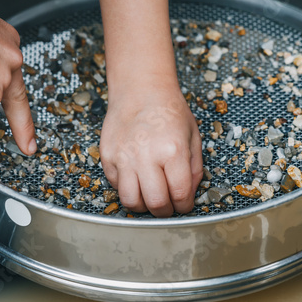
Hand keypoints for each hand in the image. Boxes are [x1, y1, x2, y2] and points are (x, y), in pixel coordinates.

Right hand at [100, 78, 202, 216]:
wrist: (140, 90)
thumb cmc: (169, 111)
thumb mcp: (193, 137)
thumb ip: (194, 170)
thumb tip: (188, 195)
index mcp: (173, 151)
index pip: (180, 195)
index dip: (185, 206)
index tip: (184, 205)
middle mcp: (146, 156)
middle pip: (155, 204)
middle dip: (165, 211)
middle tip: (169, 206)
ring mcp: (123, 157)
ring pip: (131, 201)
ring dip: (144, 206)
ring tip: (151, 196)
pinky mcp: (108, 157)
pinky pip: (117, 187)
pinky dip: (129, 189)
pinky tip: (138, 179)